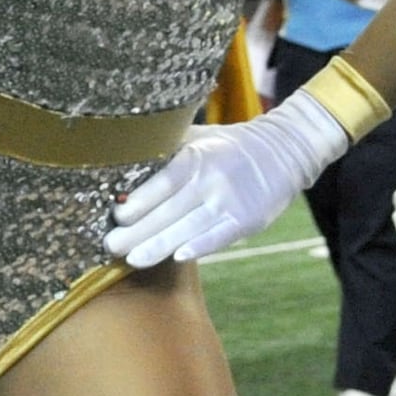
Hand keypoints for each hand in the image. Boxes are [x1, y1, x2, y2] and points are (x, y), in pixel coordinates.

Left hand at [106, 91, 350, 266]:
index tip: (115, 217)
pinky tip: (178, 257)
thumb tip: (120, 162)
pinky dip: (199, 246)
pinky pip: (219, 237)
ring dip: (158, 246)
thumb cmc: (228, 146)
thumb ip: (166, 148)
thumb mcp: (198, 136)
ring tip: (132, 260)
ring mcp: (232, 201)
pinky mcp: (248, 220)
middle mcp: (213, 179)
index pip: (161, 183)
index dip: (136, 202)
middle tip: (110, 246)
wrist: (285, 151)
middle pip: (169, 210)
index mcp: (198, 155)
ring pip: (188, 228)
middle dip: (137, 232)